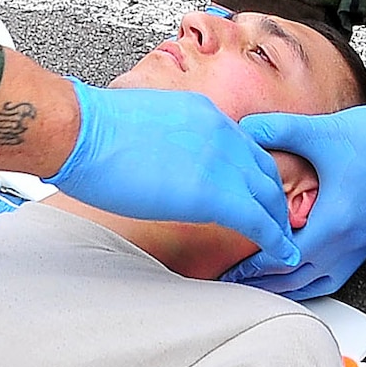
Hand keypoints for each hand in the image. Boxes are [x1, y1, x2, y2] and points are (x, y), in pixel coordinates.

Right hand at [45, 81, 297, 265]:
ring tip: (284, 243)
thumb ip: (170, 135)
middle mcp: (221, 131)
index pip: (245, 145)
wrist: (81, 131)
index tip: (256, 193)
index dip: (255, 173)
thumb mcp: (146, 118)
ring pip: (268, 195)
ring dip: (278, 221)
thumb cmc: (93, 129)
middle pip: (265, 169)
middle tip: (279, 222)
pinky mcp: (212, 192)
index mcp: (204, 112)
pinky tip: (282, 254)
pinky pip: (257, 219)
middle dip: (275, 198)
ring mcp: (220, 160)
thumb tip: (165, 158)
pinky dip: (275, 239)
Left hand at [222, 102, 365, 298]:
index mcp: (333, 224)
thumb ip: (279, 130)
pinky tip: (303, 271)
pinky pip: (336, 274)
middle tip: (235, 285)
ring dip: (289, 287)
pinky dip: (313, 279)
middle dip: (263, 284)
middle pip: (298, 280)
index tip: (228, 273)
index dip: (252, 268)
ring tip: (263, 286)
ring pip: (319, 282)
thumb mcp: (322, 131)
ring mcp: (361, 245)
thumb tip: (246, 128)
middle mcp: (348, 244)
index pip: (284, 259)